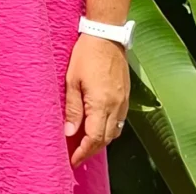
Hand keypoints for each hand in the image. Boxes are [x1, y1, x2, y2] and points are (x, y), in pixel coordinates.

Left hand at [63, 33, 129, 166]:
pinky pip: (120, 120)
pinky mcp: (126, 95)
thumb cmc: (86, 54)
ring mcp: (123, 101)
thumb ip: (72, 108)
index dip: (83, 153)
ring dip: (101, 140)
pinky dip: (109, 128)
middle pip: (106, 139)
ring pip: (115, 132)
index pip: (94, 139)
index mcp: (101, 104)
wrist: (107, 34)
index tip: (73, 161)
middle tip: (77, 155)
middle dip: (91, 150)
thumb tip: (69, 132)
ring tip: (86, 143)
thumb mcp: (72, 80)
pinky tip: (99, 125)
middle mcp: (116, 106)